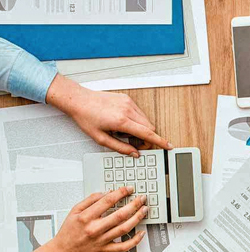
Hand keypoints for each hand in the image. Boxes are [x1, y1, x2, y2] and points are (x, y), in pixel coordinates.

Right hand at [31, 186, 147, 251]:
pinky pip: (123, 246)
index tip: (129, 189)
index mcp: (86, 217)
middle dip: (134, 204)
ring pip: (124, 229)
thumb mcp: (74, 211)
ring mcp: (101, 240)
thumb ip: (90, 200)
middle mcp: (95, 229)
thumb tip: (107, 192)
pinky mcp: (105, 250)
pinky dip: (134, 240)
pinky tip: (141, 233)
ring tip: (144, 210)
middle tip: (142, 198)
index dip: (121, 193)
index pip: (108, 201)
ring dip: (137, 218)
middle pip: (120, 215)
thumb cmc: (68, 232)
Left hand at [46, 74, 171, 156]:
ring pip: (145, 120)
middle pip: (149, 127)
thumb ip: (120, 148)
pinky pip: (139, 112)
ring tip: (123, 131)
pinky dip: (136, 120)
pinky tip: (122, 122)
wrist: (79, 100)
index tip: (168, 145)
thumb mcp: (100, 138)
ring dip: (140, 128)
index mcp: (121, 121)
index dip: (159, 141)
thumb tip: (134, 153)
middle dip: (147, 137)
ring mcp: (128, 103)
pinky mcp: (127, 99)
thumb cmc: (86, 118)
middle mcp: (127, 110)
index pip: (147, 133)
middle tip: (135, 143)